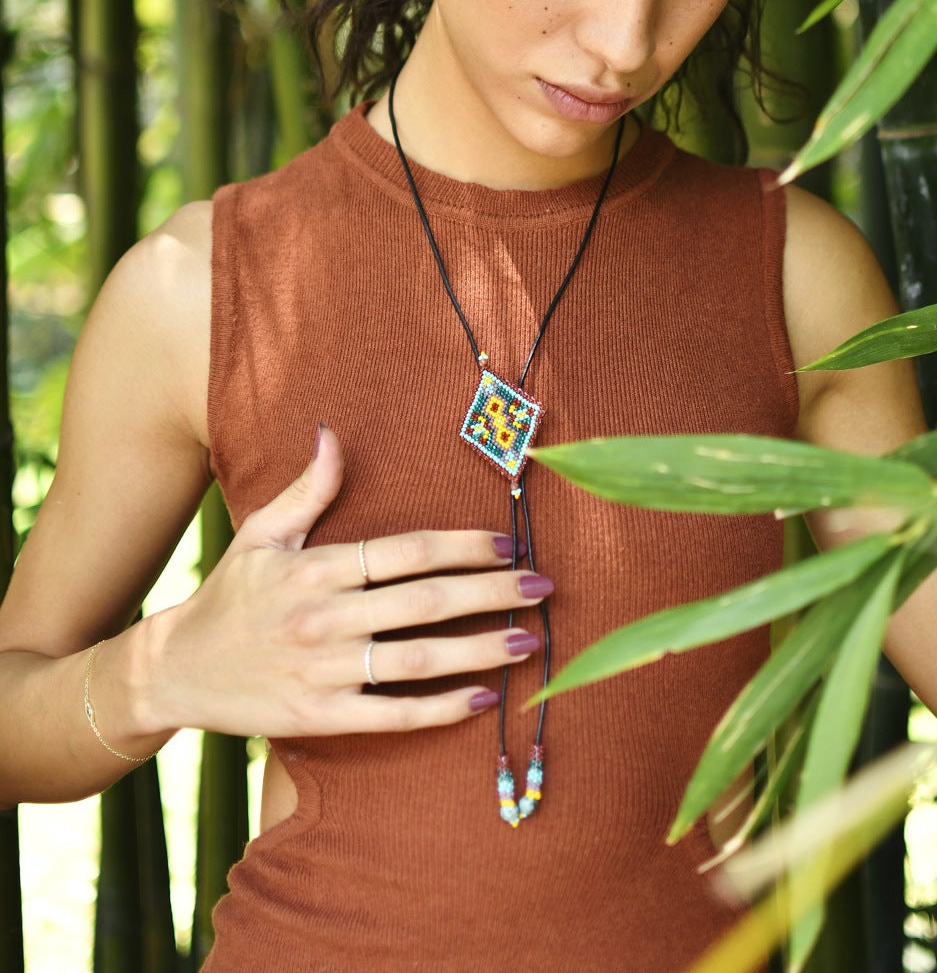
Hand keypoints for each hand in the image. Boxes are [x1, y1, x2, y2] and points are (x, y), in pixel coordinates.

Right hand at [143, 425, 548, 737]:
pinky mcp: (320, 717)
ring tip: (528, 641)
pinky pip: (392, 715)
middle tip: (543, 586)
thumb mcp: (261, 533)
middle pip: (425, 602)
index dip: (463, 546)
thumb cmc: (230, 595)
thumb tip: (333, 433)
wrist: (177, 671)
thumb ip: (306, 488)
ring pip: (418, 659)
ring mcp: (323, 671)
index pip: (406, 552)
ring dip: (479, 649)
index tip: (509, 542)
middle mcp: (323, 618)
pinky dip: (440, 709)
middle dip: (491, 592)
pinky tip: (482, 698)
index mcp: (315, 568)